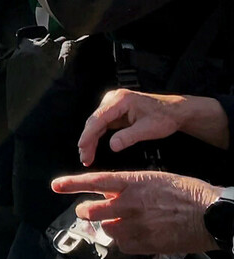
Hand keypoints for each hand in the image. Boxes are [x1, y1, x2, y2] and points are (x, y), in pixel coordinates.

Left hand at [51, 171, 221, 254]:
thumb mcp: (154, 180)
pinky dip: (125, 242)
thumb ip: (129, 186)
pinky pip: (123, 245)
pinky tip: (137, 235)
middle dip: (86, 211)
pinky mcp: (144, 243)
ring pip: (106, 229)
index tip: (56, 185)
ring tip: (124, 223)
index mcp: (132, 183)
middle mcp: (129, 203)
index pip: (94, 181)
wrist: (210, 214)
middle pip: (92, 210)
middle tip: (86, 211)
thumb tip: (111, 191)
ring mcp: (136, 224)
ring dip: (110, 227)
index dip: (72, 183)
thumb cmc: (188, 194)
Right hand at [78, 90, 229, 166]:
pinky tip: (93, 148)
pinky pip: (102, 125)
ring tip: (87, 158)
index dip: (88, 135)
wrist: (175, 111)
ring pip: (96, 124)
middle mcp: (112, 99)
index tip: (82, 148)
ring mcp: (112, 104)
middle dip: (87, 141)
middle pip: (94, 121)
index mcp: (120, 100)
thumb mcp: (149, 130)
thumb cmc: (164, 118)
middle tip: (85, 159)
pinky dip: (97, 137)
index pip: (99, 118)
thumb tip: (112, 147)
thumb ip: (129, 137)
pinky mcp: (114, 111)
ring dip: (90, 140)